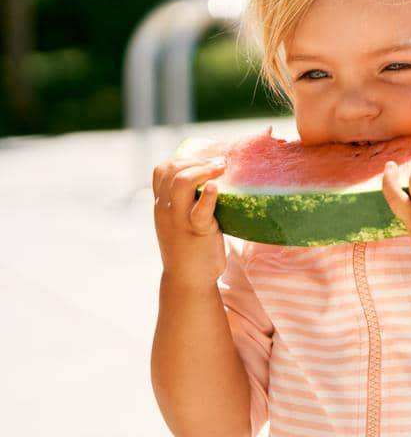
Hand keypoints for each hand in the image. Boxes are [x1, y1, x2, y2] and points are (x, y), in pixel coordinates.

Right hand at [152, 154, 228, 286]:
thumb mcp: (181, 220)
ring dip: (202, 170)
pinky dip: (209, 196)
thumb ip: (188, 202)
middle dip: (196, 160)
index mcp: (162, 204)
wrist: (188, 279)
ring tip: (222, 168)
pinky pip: (200, 210)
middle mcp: (166, 209)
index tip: (205, 157)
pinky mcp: (197, 231)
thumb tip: (216, 178)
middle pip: (171, 171)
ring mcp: (180, 220)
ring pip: (181, 184)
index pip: (161, 170)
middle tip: (220, 161)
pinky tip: (216, 187)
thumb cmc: (191, 246)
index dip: (182, 158)